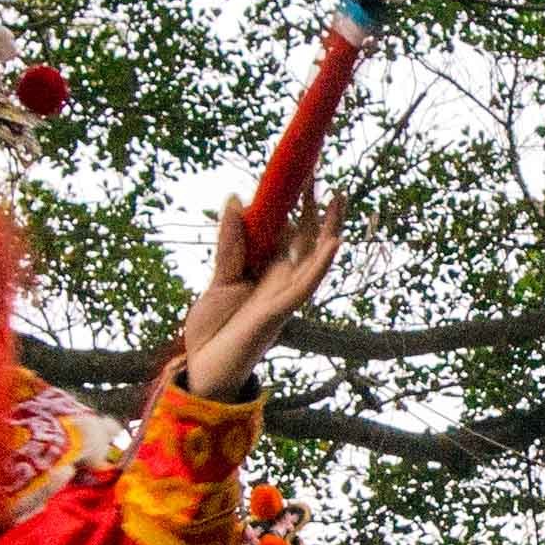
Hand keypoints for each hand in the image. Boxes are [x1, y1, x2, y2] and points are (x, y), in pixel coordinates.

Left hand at [171, 188, 344, 397]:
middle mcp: (280, 282)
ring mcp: (283, 297)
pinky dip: (321, 264)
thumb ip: (230, 244)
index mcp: (267, 273)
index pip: (287, 233)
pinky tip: (334, 243)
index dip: (295, 205)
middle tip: (322, 175)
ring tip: (340, 199)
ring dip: (329, 230)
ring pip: (314, 258)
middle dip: (316, 209)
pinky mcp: (280, 311)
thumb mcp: (220, 280)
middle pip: (306, 240)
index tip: (300, 174)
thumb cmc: (213, 331)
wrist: (204, 370)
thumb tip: (235, 199)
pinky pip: (306, 285)